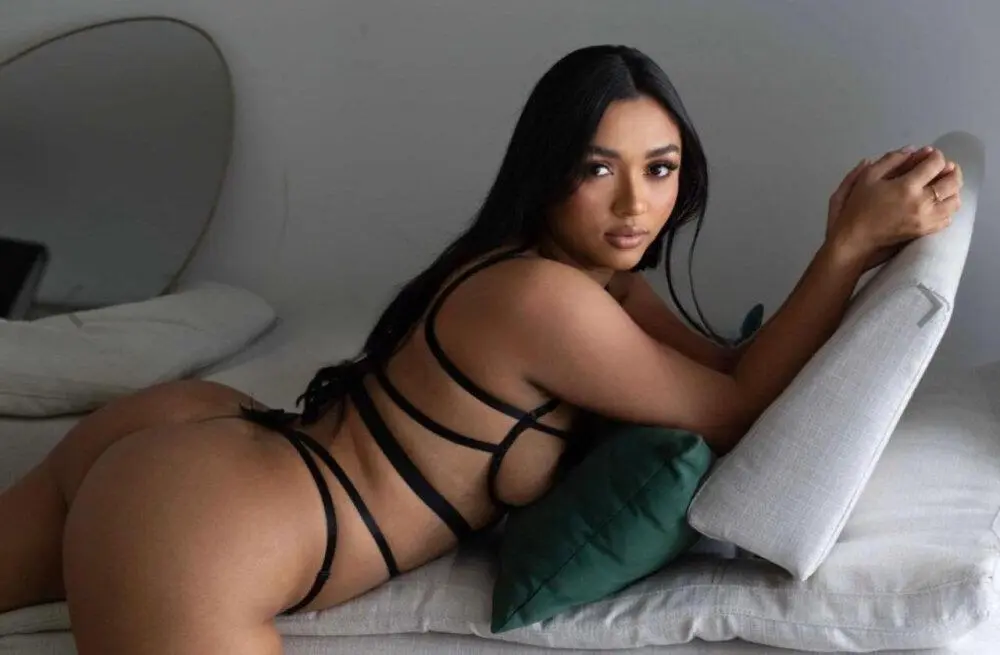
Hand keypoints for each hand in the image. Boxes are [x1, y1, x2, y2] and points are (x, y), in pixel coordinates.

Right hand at [826, 145, 962, 269]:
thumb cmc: (858, 206)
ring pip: (955, 200)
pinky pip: (948, 218)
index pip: (936, 163)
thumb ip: (892, 160)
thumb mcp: (868, 176)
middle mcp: (922, 202)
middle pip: (953, 181)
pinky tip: (936, 204)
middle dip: (950, 170)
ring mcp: (926, 218)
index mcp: (907, 186)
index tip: (928, 156)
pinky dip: (947, 208)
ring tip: (940, 186)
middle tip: (940, 168)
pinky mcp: (926, 231)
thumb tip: (914, 150)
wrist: (856, 238)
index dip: (935, 155)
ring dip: (952, 190)